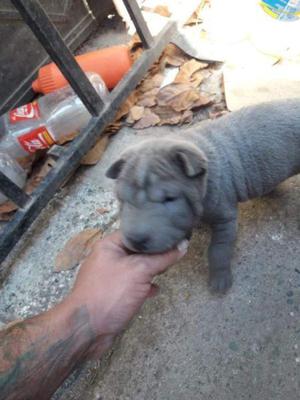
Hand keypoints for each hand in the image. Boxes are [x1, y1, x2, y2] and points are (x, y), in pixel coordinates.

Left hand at [65, 231, 187, 352]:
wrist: (87, 330)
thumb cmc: (111, 292)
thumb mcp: (140, 271)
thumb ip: (162, 258)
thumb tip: (183, 246)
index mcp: (109, 245)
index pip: (136, 232)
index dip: (154, 232)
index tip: (174, 233)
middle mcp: (108, 257)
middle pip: (137, 250)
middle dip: (155, 253)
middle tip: (175, 251)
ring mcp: (110, 277)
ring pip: (136, 268)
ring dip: (151, 270)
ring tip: (168, 269)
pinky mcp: (114, 293)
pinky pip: (133, 284)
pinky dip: (144, 286)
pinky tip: (155, 289)